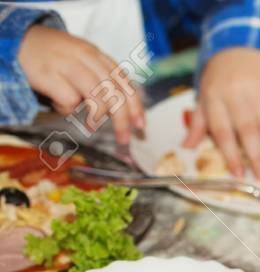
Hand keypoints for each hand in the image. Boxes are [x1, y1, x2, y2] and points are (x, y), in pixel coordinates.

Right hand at [17, 26, 143, 144]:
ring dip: (97, 117)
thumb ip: (100, 78)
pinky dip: (68, 110)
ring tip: (90, 126)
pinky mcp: (49, 74)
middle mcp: (85, 57)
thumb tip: (121, 110)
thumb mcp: (80, 60)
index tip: (141, 126)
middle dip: (122, 119)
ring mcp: (67, 64)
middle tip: (124, 139)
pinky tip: (59, 105)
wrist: (16, 41)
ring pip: (97, 96)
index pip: (123, 81)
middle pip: (114, 91)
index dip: (135, 105)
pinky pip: (69, 100)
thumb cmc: (52, 57)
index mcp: (95, 54)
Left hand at [184, 47, 259, 178]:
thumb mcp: (204, 99)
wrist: (239, 48)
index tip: (239, 173)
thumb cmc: (220, 80)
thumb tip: (187, 148)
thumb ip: (198, 124)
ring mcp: (256, 86)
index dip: (232, 154)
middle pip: (248, 128)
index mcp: (213, 98)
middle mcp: (234, 92)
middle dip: (257, 155)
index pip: (223, 130)